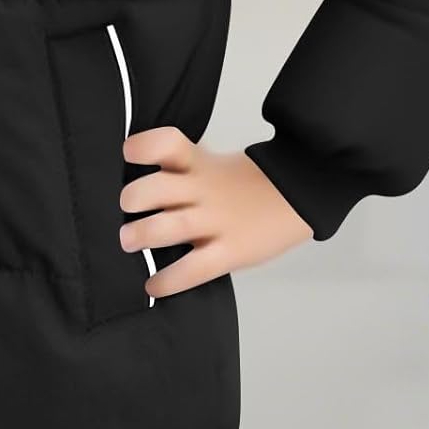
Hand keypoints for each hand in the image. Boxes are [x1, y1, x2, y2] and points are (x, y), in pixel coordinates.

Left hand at [120, 127, 313, 296]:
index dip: (144, 146)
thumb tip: (137, 192)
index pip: (168, 143)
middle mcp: (203, 190)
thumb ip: (181, 172)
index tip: (129, 153)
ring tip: (129, 240)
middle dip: (133, 198)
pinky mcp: (230, 252)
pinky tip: (153, 285)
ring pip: (168, 227)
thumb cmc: (245, 185)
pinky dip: (168, 281)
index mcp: (198, 164)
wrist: (301, 193)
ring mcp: (216, 222)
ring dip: (141, 235)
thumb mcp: (213, 165)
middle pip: (158, 188)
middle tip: (127, 210)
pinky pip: (193, 269)